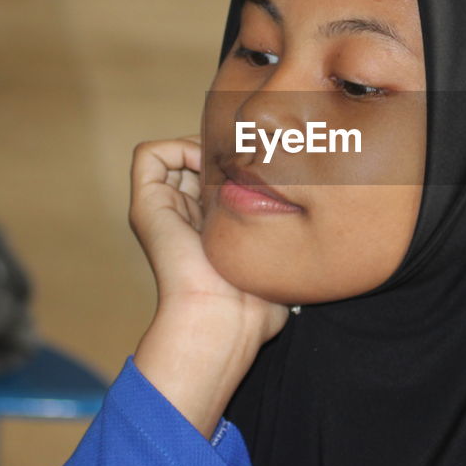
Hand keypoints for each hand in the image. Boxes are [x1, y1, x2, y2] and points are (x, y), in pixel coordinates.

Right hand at [128, 136, 288, 436]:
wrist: (223, 321)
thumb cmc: (257, 301)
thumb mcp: (280, 254)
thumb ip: (289, 230)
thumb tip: (319, 203)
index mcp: (211, 224)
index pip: (219, 172)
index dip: (240, 159)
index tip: (268, 161)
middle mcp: (184, 212)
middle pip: (199, 156)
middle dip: (225, 147)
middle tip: (252, 154)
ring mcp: (163, 209)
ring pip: (176, 151)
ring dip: (202, 144)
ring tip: (230, 160)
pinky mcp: (146, 207)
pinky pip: (149, 156)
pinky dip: (176, 147)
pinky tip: (208, 165)